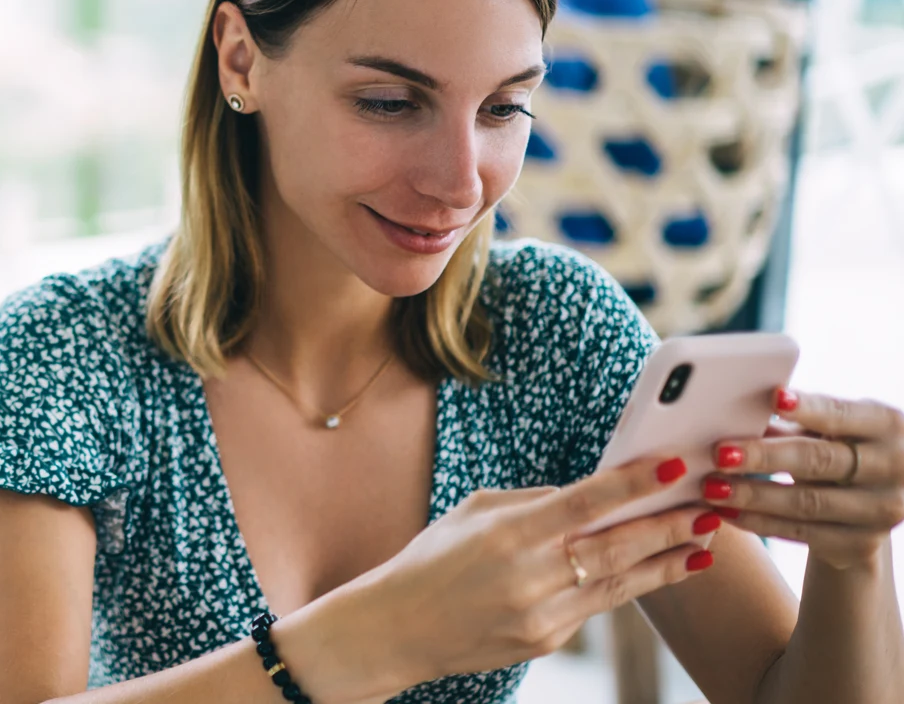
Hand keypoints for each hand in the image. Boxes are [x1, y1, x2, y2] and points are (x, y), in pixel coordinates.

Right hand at [354, 456, 717, 683]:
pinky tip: (654, 570)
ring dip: (665, 561)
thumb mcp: (474, 513)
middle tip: (710, 506)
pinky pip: (593, 607)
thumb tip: (590, 493)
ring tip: (702, 542)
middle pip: (617, 547)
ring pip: (621, 584)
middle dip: (669, 525)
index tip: (674, 466)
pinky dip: (625, 585)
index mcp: (508, 533)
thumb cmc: (433, 559)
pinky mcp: (546, 641)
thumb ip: (532, 502)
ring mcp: (541, 615)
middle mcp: (530, 576)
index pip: (585, 502)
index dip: (634, 484)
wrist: (398, 627)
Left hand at [706, 387, 903, 570]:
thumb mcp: (826, 429)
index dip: (810, 408)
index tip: (773, 397)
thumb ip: (790, 418)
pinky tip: (726, 512)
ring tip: (711, 487)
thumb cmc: (837, 447)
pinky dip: (759, 522)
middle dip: (765, 457)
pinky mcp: (860, 544)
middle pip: (820, 461)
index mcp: (888, 426)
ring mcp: (880, 511)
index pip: (844, 415)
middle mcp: (895, 469)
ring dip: (753, 495)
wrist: (872, 503)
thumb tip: (729, 409)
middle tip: (718, 453)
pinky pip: (801, 532)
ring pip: (807, 502)